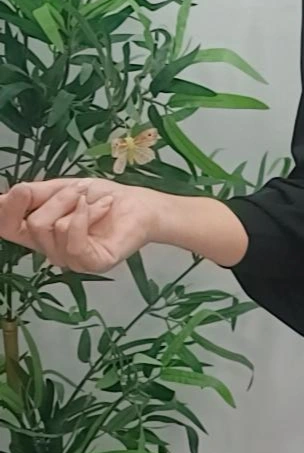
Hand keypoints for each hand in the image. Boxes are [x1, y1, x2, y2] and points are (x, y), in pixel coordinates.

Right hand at [0, 177, 158, 272]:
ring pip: (53, 228)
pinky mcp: (92, 263)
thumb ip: (33, 195)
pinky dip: (85, 216)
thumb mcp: (61, 189)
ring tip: (95, 201)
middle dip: (57, 199)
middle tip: (81, 190)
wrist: (140, 204)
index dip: (4, 211)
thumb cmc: (101, 198)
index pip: (6, 228)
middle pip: (32, 224)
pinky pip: (73, 240)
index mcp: (39, 233)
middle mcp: (51, 250)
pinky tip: (102, 208)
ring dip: (76, 204)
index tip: (18, 191)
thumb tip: (2, 198)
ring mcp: (71, 260)